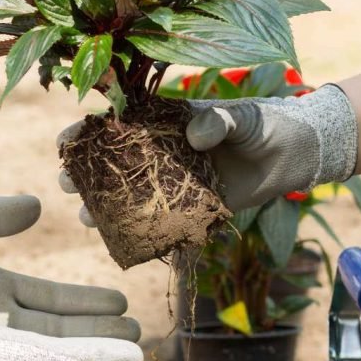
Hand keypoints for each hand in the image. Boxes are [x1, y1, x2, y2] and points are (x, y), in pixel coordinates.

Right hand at [57, 85, 357, 216]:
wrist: (294, 156)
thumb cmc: (265, 124)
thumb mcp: (243, 117)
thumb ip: (219, 120)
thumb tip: (196, 135)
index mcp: (165, 124)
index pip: (117, 126)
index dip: (88, 134)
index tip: (67, 142)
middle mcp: (163, 155)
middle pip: (114, 166)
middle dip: (86, 176)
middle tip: (70, 185)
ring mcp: (175, 185)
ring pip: (132, 199)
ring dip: (107, 209)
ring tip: (89, 218)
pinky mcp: (193, 211)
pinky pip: (164, 225)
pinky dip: (146, 234)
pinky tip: (126, 243)